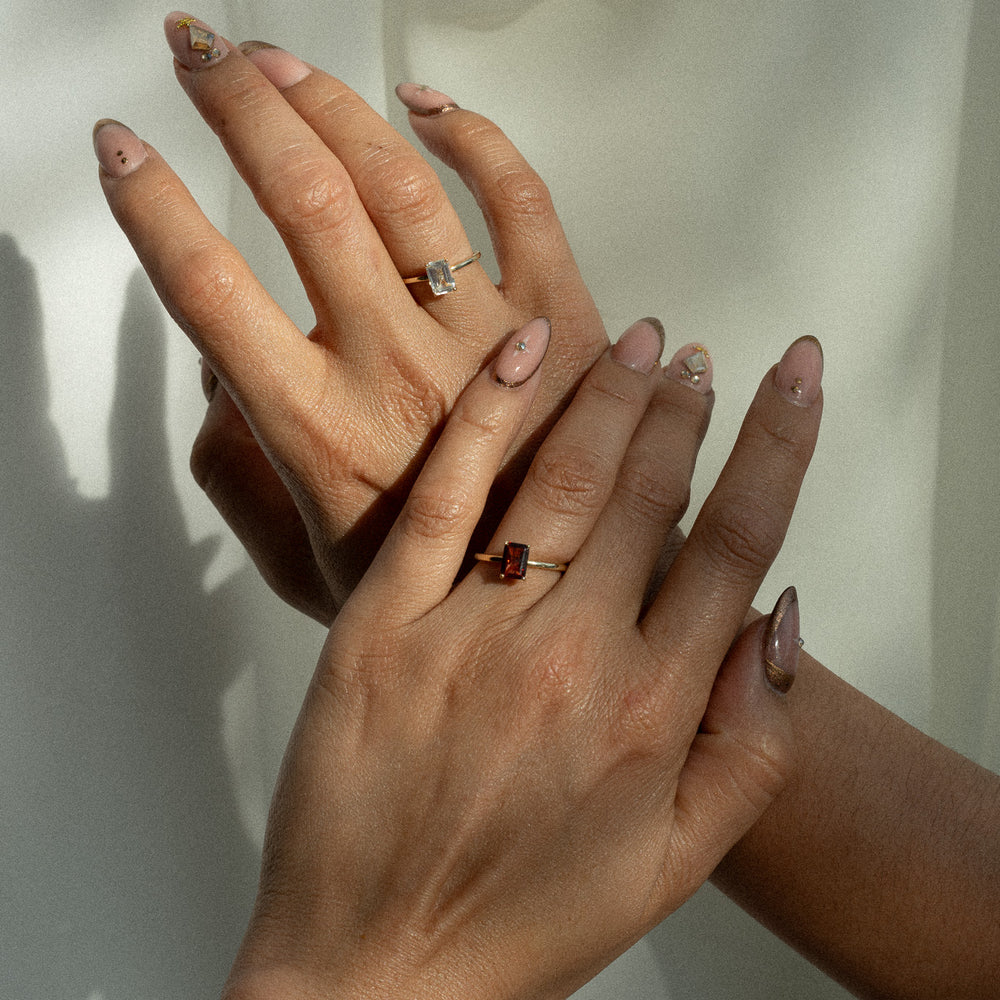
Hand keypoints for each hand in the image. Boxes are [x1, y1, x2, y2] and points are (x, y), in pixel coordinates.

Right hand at [96, 14, 606, 622]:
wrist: (566, 609)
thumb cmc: (440, 594)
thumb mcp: (306, 567)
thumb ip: (239, 478)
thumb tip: (217, 376)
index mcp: (320, 434)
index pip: (211, 290)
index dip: (152, 206)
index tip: (120, 147)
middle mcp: (398, 370)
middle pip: (305, 202)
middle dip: (239, 109)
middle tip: (199, 56)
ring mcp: (490, 336)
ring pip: (400, 185)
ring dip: (329, 106)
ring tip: (277, 64)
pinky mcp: (570, 318)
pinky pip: (520, 198)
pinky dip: (475, 137)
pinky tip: (425, 103)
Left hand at [223, 320, 822, 999]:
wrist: (376, 971)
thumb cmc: (525, 918)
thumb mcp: (678, 861)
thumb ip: (755, 743)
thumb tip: (783, 615)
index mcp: (654, 712)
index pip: (736, 543)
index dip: (774, 444)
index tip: (794, 375)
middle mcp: (571, 660)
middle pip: (648, 493)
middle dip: (683, 407)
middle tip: (698, 355)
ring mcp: (470, 635)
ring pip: (558, 480)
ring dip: (608, 395)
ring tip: (639, 343)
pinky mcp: (380, 625)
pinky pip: (443, 497)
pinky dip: (488, 416)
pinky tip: (525, 353)